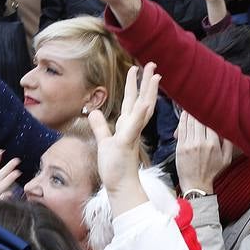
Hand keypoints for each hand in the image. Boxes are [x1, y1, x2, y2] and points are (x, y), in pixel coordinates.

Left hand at [88, 64, 160, 201]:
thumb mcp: (104, 142)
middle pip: (141, 99)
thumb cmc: (114, 167)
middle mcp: (132, 127)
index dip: (137, 85)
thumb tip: (95, 112)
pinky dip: (140, 114)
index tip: (140, 70)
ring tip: (154, 75)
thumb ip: (100, 126)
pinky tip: (143, 102)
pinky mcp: (125, 143)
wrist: (122, 186)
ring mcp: (131, 134)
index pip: (134, 101)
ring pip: (142, 108)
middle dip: (147, 82)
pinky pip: (134, 126)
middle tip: (153, 64)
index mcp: (127, 126)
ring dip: (149, 92)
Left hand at [175, 112, 234, 192]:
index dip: (210, 111)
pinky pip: (181, 129)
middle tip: (201, 101)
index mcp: (213, 144)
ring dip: (190, 112)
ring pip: (188, 122)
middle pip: (198, 119)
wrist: (196, 185)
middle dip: (199, 109)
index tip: (212, 105)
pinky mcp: (180, 147)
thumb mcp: (226, 159)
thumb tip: (229, 128)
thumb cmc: (212, 172)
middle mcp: (200, 142)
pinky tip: (185, 114)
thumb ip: (229, 142)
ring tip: (192, 104)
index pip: (210, 121)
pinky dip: (182, 120)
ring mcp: (188, 144)